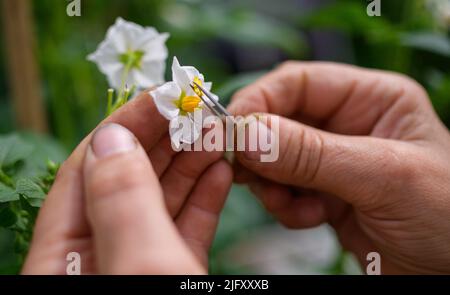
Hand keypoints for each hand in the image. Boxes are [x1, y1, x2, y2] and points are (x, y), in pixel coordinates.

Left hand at [22, 92, 231, 273]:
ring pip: (161, 204)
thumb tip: (114, 138)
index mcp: (62, 259)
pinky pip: (185, 230)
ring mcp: (137, 263)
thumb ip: (122, 199)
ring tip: (218, 135)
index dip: (124, 126)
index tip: (162, 94)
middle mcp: (97, 255)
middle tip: (199, 109)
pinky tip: (221, 173)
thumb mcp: (140, 262)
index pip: (86, 172)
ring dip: (192, 165)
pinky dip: (204, 201)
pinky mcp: (172, 273)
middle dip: (166, 140)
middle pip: (127, 181)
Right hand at [228, 61, 449, 273]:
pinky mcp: (323, 194)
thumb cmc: (448, 216)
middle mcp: (348, 125)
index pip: (300, 83)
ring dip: (270, 183)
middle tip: (242, 171)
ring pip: (274, 158)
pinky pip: (282, 190)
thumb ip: (312, 155)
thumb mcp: (382, 177)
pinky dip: (284, 206)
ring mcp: (333, 161)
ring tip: (289, 205)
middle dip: (260, 148)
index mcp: (372, 99)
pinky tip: (311, 219)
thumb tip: (246, 133)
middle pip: (279, 120)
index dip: (260, 101)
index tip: (232, 130)